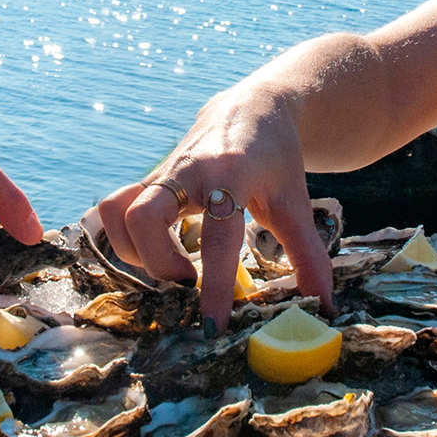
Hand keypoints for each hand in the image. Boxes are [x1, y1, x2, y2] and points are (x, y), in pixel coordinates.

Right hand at [94, 87, 333, 331]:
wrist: (254, 109)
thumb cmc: (277, 160)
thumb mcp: (296, 203)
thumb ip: (308, 255)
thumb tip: (323, 307)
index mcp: (231, 176)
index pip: (217, 237)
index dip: (213, 286)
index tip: (212, 327)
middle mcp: (188, 171)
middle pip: (143, 216)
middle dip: (158, 262)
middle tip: (187, 281)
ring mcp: (162, 172)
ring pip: (117, 210)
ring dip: (134, 251)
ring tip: (170, 267)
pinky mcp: (148, 178)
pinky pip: (114, 207)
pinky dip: (122, 236)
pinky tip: (151, 252)